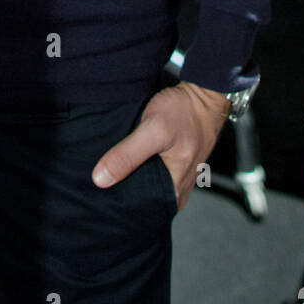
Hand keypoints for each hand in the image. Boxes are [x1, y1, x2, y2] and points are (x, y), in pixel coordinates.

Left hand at [90, 81, 230, 211]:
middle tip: (99, 180)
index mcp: (174, 192)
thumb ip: (127, 155)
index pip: (139, 209)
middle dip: (121, 190)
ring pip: (145, 184)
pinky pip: (151, 172)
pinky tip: (125, 157)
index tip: (99, 193)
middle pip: (142, 198)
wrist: (204, 94)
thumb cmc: (184, 112)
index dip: (118, 202)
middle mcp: (177, 190)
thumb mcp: (153, 130)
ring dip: (129, 176)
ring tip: (109, 168)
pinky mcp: (173, 164)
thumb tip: (101, 179)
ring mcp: (176, 177)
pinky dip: (138, 166)